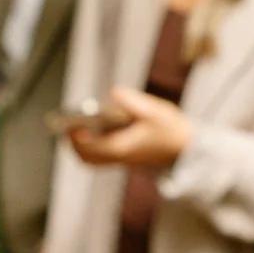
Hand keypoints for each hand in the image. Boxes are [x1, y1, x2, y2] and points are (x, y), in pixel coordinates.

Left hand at [68, 87, 191, 168]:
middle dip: (74, 143)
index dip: (78, 138)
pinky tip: (91, 129)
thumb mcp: (155, 110)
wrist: (186, 148)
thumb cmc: (170, 129)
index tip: (71, 123)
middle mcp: (120, 157)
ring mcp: (121, 159)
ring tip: (75, 126)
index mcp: (125, 147)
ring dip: (81, 145)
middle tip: (67, 124)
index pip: (94, 148)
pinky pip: (100, 157)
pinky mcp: (124, 157)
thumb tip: (114, 93)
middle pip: (88, 158)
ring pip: (92, 159)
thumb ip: (133, 102)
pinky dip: (91, 146)